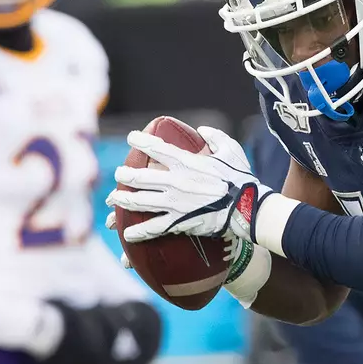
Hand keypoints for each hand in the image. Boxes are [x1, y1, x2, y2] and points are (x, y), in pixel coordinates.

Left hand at [106, 125, 265, 243]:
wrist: (248, 208)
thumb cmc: (242, 179)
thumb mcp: (232, 151)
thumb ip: (216, 137)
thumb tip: (202, 130)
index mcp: (187, 162)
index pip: (156, 148)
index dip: (140, 141)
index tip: (130, 138)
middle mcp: (176, 181)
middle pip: (140, 176)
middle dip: (125, 175)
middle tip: (119, 174)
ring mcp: (175, 202)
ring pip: (140, 201)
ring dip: (123, 199)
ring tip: (114, 198)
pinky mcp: (179, 221)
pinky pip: (154, 227)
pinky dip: (139, 231)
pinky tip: (128, 233)